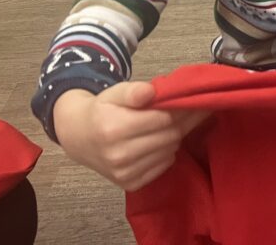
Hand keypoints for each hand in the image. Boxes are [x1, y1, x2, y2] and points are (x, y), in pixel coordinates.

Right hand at [53, 82, 209, 190]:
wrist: (78, 138)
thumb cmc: (102, 111)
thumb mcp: (113, 93)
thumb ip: (133, 91)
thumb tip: (151, 91)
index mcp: (114, 129)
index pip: (163, 119)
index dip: (182, 107)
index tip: (196, 98)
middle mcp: (119, 155)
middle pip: (170, 136)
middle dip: (184, 120)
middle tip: (195, 108)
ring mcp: (124, 173)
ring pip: (170, 150)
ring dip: (176, 136)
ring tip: (175, 123)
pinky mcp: (130, 184)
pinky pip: (164, 165)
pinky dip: (167, 152)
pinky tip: (160, 141)